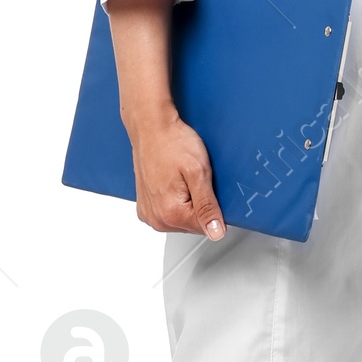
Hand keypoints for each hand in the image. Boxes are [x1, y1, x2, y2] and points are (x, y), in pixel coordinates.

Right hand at [126, 107, 225, 237]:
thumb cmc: (172, 143)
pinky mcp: (145, 207)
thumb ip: (207, 206)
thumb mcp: (199, 172)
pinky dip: (173, 201)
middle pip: (193, 225)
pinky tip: (173, 183)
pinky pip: (167, 214)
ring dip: (186, 203)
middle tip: (193, 180)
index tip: (206, 187)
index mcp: (171, 213)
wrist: (151, 129)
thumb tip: (216, 233)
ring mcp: (149, 214)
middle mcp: (156, 218)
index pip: (206, 227)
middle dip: (199, 205)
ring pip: (181, 221)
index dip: (213, 207)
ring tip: (181, 179)